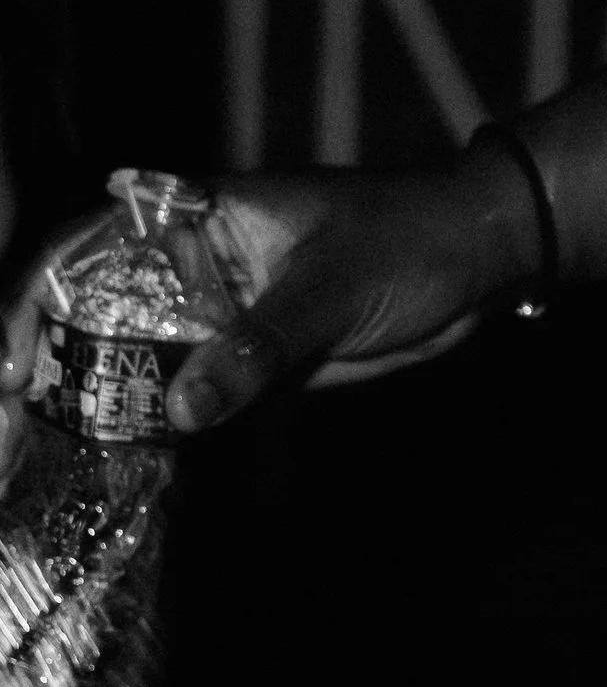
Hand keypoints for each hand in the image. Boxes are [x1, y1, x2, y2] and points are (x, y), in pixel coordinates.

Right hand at [0, 152, 537, 491]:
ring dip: (82, 407)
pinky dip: (145, 428)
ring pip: (129, 361)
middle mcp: (192, 266)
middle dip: (40, 368)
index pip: (87, 247)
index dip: (33, 299)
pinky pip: (182, 394)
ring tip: (29, 466)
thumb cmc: (409, 237)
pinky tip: (105, 469)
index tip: (10, 363)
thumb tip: (180, 408)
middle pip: (91, 312)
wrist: (480, 258)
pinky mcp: (246, 360)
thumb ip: (259, 345)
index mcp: (198, 217)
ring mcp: (217, 315)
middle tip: (8, 434)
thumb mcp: (333, 286)